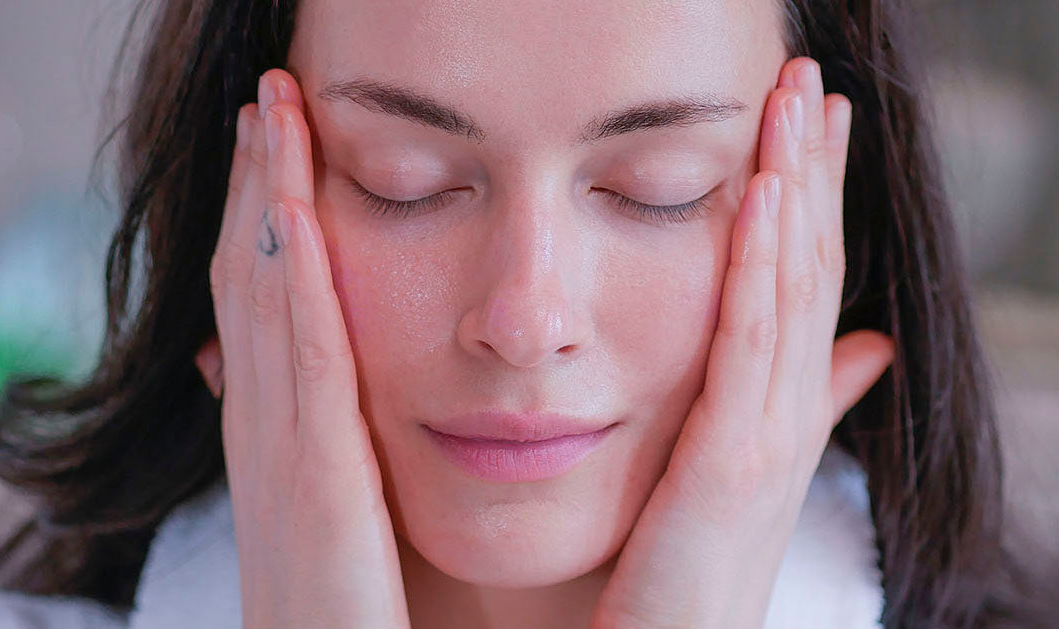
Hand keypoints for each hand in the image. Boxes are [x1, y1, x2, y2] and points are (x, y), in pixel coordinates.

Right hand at [197, 69, 410, 627]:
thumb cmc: (357, 621)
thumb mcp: (340, 523)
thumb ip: (335, 457)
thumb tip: (333, 398)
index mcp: (282, 446)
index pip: (268, 310)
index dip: (266, 222)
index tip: (281, 147)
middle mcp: (267, 438)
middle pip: (254, 287)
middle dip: (256, 189)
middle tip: (267, 103)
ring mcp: (281, 458)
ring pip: (265, 304)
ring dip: (265, 203)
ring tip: (272, 118)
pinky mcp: (315, 487)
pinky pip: (304, 362)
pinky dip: (293, 281)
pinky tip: (295, 209)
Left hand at [589, 57, 894, 628]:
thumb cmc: (692, 565)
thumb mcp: (750, 468)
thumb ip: (806, 400)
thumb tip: (867, 348)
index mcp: (786, 403)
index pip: (807, 278)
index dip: (818, 196)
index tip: (812, 122)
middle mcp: (789, 409)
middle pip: (809, 266)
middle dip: (812, 170)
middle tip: (808, 81)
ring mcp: (768, 432)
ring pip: (788, 290)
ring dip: (793, 192)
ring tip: (792, 107)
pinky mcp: (732, 459)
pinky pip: (747, 344)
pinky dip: (755, 267)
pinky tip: (757, 199)